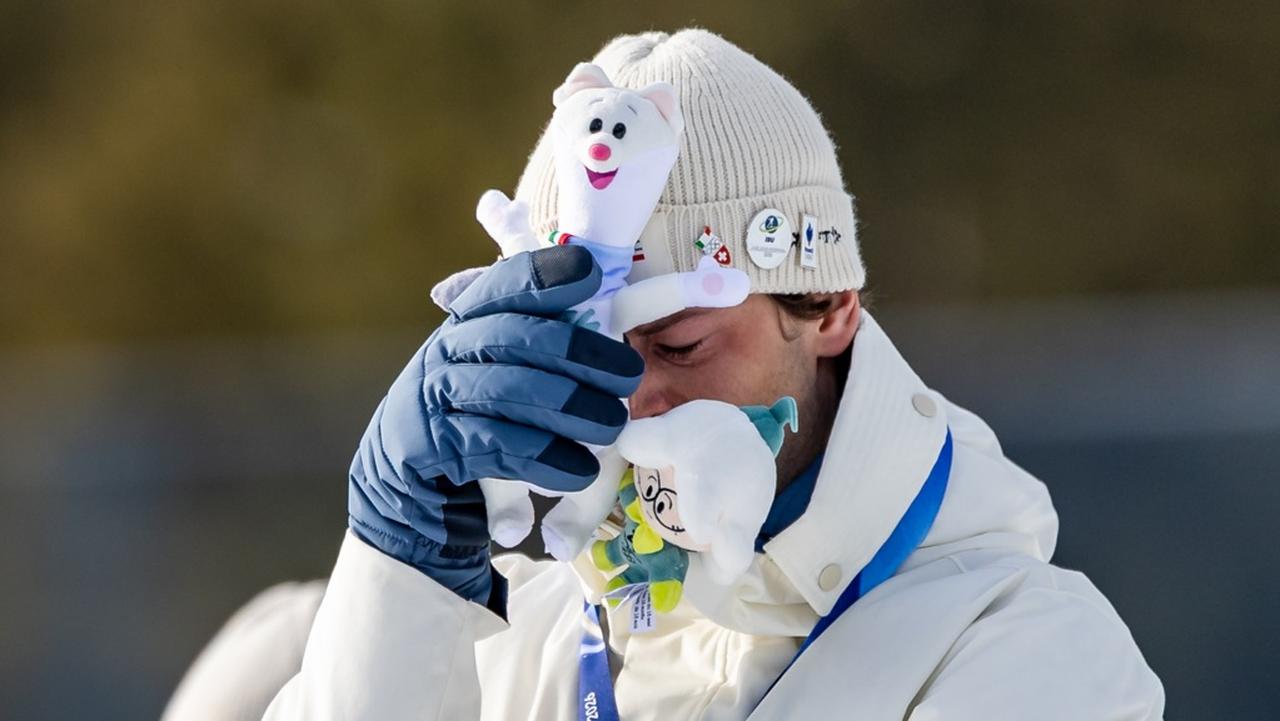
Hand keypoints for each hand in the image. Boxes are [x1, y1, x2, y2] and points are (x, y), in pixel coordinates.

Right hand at [347, 245, 643, 604]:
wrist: (402, 484)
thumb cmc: (469, 418)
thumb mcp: (490, 370)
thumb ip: (534, 345)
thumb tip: (607, 317)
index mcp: (465, 323)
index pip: (504, 285)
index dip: (547, 276)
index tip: (593, 276)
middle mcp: (445, 351)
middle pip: (512, 336)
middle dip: (578, 351)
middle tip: (629, 375)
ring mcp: (433, 398)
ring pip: (507, 390)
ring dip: (569, 407)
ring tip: (611, 426)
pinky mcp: (432, 447)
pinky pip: (496, 446)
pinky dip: (545, 457)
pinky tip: (580, 470)